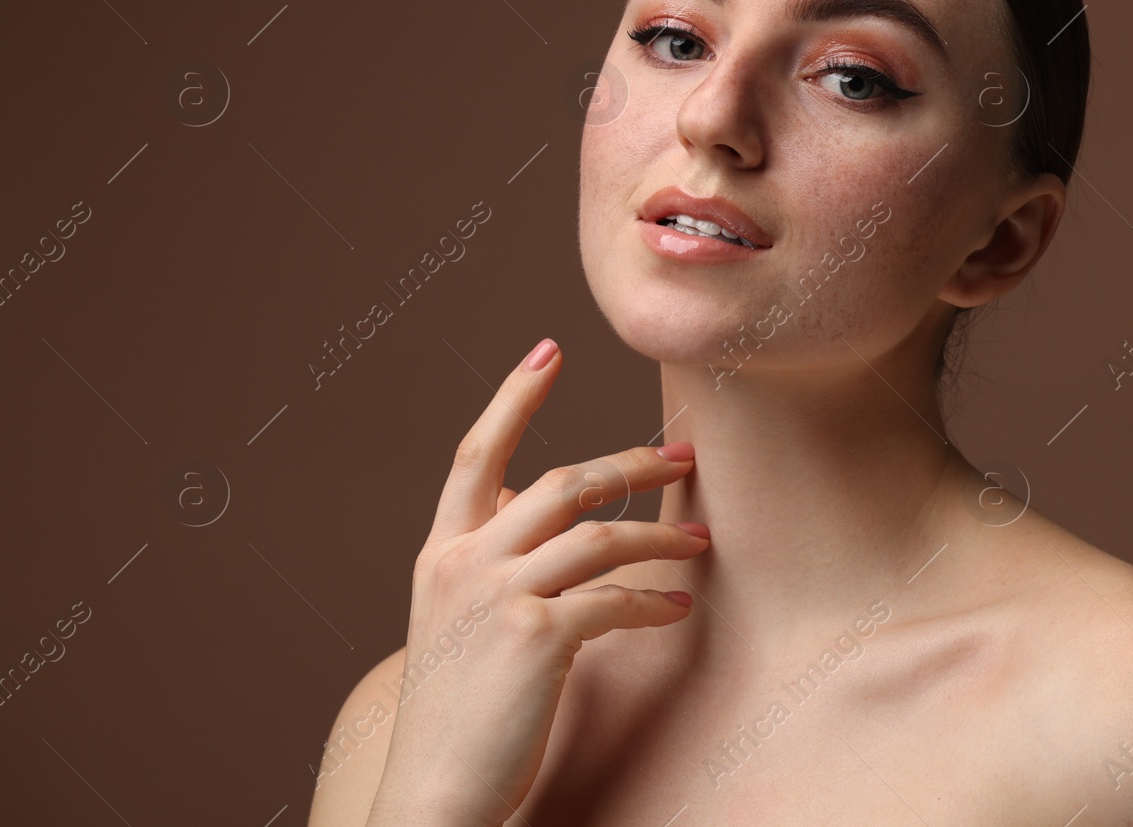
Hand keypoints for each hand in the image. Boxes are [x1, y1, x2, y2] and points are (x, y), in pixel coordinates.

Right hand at [365, 339, 709, 826]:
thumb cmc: (456, 720)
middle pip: (561, 480)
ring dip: (660, 535)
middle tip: (682, 456)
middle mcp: (464, 563)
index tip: (548, 350)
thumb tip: (553, 537)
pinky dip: (653, 600)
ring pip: (599, 533)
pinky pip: (614, 598)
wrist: (432, 798)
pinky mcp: (535, 636)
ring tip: (700, 542)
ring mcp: (498, 595)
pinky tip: (676, 609)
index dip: (513, 398)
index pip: (474, 455)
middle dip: (630, 461)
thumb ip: (491, 574)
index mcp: (440, 556)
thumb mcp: (454, 628)